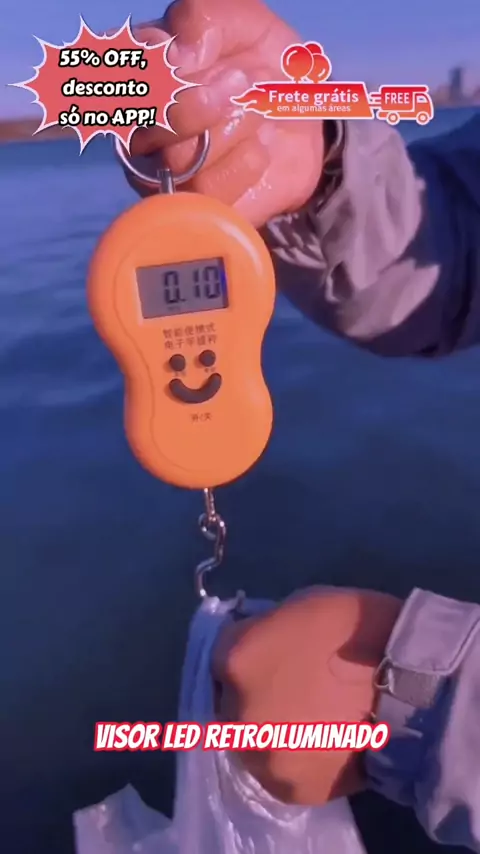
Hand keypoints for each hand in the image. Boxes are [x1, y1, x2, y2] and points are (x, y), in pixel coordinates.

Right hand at [127, 0, 325, 227]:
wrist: (305, 121)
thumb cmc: (261, 64)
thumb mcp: (242, 20)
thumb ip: (203, 19)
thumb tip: (178, 55)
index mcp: (139, 78)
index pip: (119, 80)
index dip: (158, 71)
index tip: (197, 56)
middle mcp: (141, 131)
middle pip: (145, 126)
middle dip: (199, 103)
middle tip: (241, 83)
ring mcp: (166, 176)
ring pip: (178, 161)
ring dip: (231, 128)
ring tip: (257, 113)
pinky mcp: (198, 209)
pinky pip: (208, 195)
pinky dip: (244, 163)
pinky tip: (260, 149)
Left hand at [212, 587, 401, 804]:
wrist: (411, 681)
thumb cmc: (357, 629)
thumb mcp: (300, 607)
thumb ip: (264, 631)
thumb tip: (257, 645)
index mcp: (236, 660)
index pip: (216, 658)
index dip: (242, 656)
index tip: (263, 657)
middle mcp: (237, 713)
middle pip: (228, 706)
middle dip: (252, 696)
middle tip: (288, 690)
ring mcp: (264, 758)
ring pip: (252, 744)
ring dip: (270, 732)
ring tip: (308, 720)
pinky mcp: (291, 790)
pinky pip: (282, 772)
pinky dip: (296, 759)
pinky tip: (322, 742)